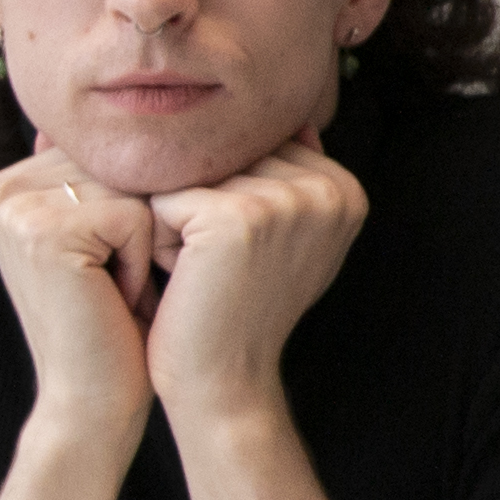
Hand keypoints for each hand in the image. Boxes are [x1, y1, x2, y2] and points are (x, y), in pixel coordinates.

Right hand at [0, 146, 162, 432]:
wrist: (92, 399)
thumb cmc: (113, 324)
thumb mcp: (104, 241)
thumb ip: (100, 179)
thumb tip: (137, 114)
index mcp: (12, 184)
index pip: (110, 158)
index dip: (134, 215)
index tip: (106, 270)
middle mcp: (3, 188)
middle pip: (120, 167)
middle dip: (140, 227)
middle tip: (113, 285)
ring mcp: (16, 208)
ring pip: (132, 188)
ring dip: (144, 244)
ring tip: (115, 289)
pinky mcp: (43, 231)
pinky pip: (134, 216)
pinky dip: (142, 262)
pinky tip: (114, 298)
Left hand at [145, 133, 364, 425]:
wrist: (223, 381)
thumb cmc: (238, 310)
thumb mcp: (281, 238)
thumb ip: (286, 177)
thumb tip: (289, 118)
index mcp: (343, 186)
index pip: (253, 147)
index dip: (226, 197)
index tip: (239, 255)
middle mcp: (326, 188)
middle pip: (222, 154)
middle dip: (198, 203)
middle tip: (215, 267)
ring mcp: (286, 200)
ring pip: (190, 173)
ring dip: (175, 219)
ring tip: (200, 270)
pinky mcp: (238, 217)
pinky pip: (164, 198)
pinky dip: (156, 237)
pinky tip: (182, 277)